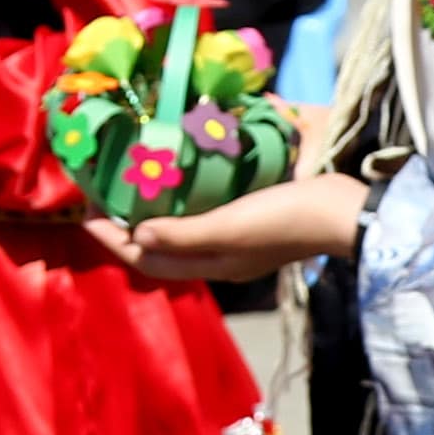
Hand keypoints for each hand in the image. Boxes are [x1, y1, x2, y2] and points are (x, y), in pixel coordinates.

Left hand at [86, 169, 365, 288]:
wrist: (349, 208)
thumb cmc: (289, 218)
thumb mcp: (232, 227)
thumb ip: (185, 233)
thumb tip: (136, 234)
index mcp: (213, 262)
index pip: (148, 257)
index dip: (114, 240)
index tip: (85, 215)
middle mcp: (222, 252)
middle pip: (162, 245)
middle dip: (129, 226)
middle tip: (102, 196)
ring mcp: (240, 232)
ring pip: (183, 227)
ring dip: (156, 209)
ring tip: (132, 182)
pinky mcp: (256, 210)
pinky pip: (207, 207)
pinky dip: (186, 194)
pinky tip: (180, 172)